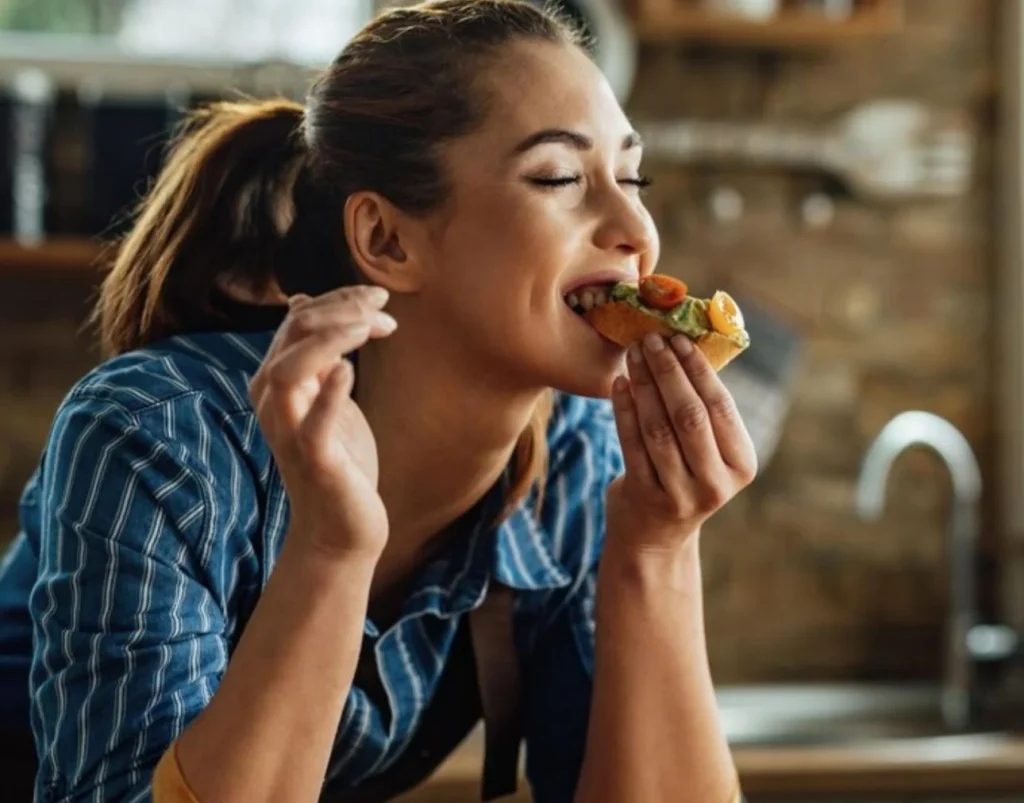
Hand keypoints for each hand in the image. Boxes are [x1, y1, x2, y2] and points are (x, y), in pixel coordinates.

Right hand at [248, 286, 395, 559]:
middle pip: (292, 335)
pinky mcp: (313, 460)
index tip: (380, 296)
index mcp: (277, 381)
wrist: (341, 526)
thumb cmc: (338, 457)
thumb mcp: (325, 396)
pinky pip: (313, 423)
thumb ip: (314, 354)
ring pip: (290, 370)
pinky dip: (329, 393)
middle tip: (385, 309)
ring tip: (370, 326)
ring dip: (330, 339)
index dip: (338, 299)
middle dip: (340, 310)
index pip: (298, 321)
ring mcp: (289, 431)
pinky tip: (350, 370)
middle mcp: (273, 402)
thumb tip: (302, 302)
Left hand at [606, 333, 756, 550]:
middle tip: (651, 340)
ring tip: (633, 355)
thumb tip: (685, 344)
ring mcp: (679, 493)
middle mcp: (715, 483)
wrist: (654, 536)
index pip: (721, 407)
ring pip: (658, 428)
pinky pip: (631, 443)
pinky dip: (624, 408)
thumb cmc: (683, 476)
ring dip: (644, 385)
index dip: (699, 370)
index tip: (679, 339)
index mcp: (741, 465)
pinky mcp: (645, 496)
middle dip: (668, 372)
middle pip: (690, 415)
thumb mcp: (707, 453)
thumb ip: (705, 412)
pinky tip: (619, 383)